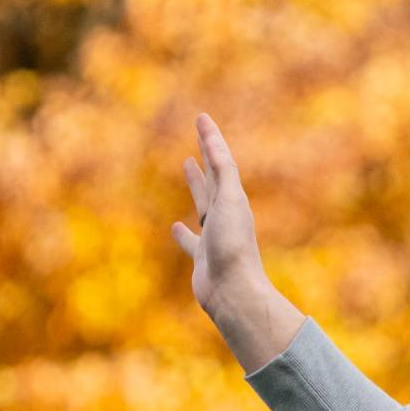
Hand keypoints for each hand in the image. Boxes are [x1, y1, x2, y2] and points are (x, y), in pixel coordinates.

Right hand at [172, 114, 267, 317]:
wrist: (234, 292)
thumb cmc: (233, 247)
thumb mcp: (229, 201)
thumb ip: (223, 172)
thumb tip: (213, 140)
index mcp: (234, 201)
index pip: (222, 162)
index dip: (211, 140)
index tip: (202, 118)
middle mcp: (226, 216)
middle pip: (214, 179)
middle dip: (207, 156)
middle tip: (200, 136)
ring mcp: (214, 237)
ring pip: (202, 203)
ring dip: (196, 184)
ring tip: (187, 165)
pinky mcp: (202, 258)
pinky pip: (191, 241)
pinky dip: (183, 233)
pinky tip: (175, 227)